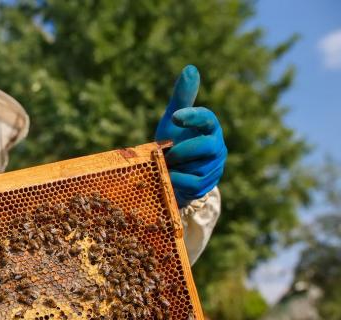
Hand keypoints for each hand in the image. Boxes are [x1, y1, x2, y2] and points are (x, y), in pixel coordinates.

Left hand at [155, 65, 226, 207]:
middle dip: (184, 150)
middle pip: (207, 147)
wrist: (172, 172)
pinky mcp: (205, 186)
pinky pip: (191, 184)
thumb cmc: (175, 140)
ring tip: (166, 165)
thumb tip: (190, 68)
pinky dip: (176, 181)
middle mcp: (217, 147)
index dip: (193, 116)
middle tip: (167, 153)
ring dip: (177, 166)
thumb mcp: (174, 118)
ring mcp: (214, 168)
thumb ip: (182, 97)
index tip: (174, 117)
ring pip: (198, 167)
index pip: (207, 118)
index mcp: (210, 128)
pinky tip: (168, 177)